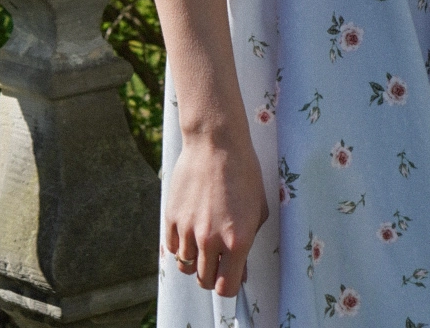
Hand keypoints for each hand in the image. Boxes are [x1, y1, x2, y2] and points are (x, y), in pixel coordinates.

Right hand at [165, 130, 268, 297]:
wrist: (215, 142)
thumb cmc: (243, 172)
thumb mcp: (257, 210)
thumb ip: (249, 244)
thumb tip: (240, 269)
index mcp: (237, 240)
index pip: (226, 287)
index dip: (229, 286)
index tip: (230, 277)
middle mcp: (211, 240)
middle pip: (204, 280)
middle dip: (212, 274)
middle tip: (217, 260)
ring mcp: (189, 229)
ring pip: (186, 266)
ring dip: (195, 260)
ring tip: (202, 243)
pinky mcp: (172, 217)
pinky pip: (172, 247)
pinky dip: (180, 246)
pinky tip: (190, 232)